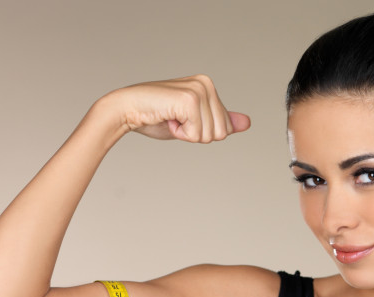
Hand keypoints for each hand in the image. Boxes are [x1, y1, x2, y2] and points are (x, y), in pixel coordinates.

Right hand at [104, 74, 250, 142]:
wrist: (125, 110)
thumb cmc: (154, 117)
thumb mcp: (193, 123)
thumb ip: (220, 122)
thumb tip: (247, 123)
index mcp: (208, 86)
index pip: (226, 127)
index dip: (202, 133)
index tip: (182, 120)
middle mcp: (206, 84)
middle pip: (222, 132)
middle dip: (197, 135)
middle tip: (175, 120)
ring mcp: (199, 90)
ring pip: (211, 135)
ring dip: (187, 134)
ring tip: (171, 117)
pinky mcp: (189, 99)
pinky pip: (197, 133)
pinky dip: (181, 133)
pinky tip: (167, 118)